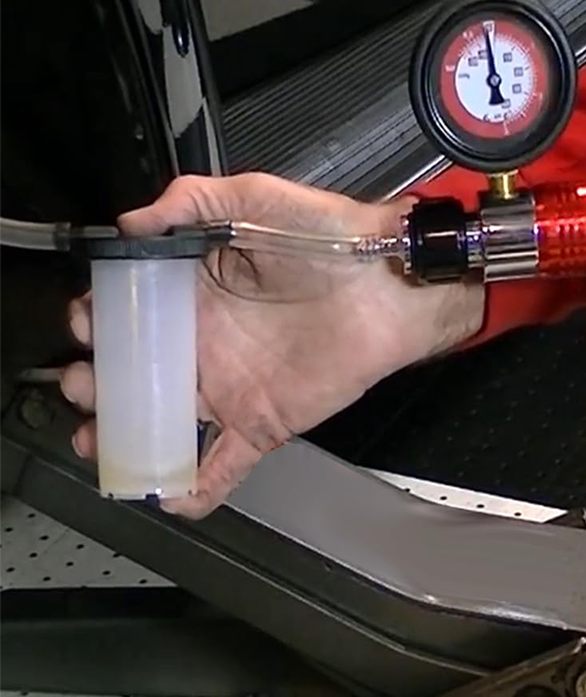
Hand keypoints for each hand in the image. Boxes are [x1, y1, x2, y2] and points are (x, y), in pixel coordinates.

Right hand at [61, 173, 483, 517]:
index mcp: (195, 292)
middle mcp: (205, 342)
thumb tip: (132, 222)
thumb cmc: (330, 237)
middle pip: (135, 372)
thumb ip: (195, 200)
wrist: (391, 285)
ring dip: (125, 436)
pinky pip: (224, 462)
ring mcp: (231, 386)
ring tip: (95, 441)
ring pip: (165, 421)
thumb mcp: (259, 198)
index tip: (84, 324)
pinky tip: (169, 497)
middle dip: (97, 382)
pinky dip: (196, 486)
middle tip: (83, 384)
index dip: (97, 320)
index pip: (129, 311)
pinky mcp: (263, 420)